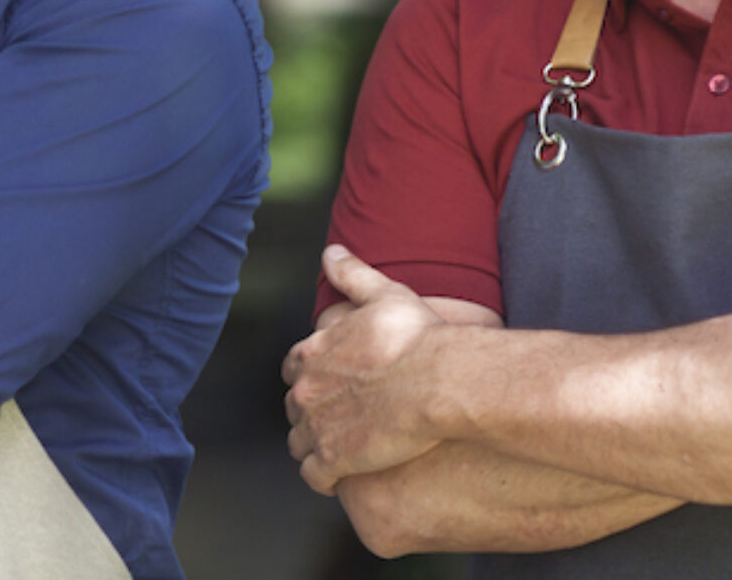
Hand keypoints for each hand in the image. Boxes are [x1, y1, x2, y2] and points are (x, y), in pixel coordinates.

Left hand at [284, 246, 448, 495]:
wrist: (437, 383)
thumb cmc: (417, 340)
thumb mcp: (385, 295)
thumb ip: (353, 275)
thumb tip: (331, 254)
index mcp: (314, 352)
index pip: (294, 368)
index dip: (311, 375)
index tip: (330, 381)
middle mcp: (307, 391)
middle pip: (294, 407)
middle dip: (312, 412)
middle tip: (340, 416)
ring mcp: (317, 428)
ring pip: (300, 444)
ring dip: (316, 446)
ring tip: (343, 448)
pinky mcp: (333, 461)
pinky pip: (316, 477)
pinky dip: (326, 477)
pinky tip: (345, 474)